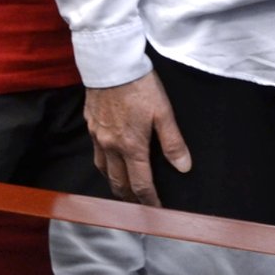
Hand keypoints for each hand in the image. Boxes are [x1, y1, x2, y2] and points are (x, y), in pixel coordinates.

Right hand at [84, 71, 191, 205]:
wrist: (111, 64)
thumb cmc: (139, 85)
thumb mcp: (163, 112)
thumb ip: (173, 142)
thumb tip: (184, 166)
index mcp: (132, 146)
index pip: (141, 184)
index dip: (149, 201)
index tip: (156, 211)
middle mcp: (111, 147)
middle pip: (119, 184)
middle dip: (130, 199)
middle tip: (140, 207)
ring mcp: (98, 137)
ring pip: (104, 172)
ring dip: (115, 185)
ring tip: (125, 190)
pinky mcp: (90, 126)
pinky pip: (95, 155)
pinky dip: (104, 166)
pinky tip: (110, 162)